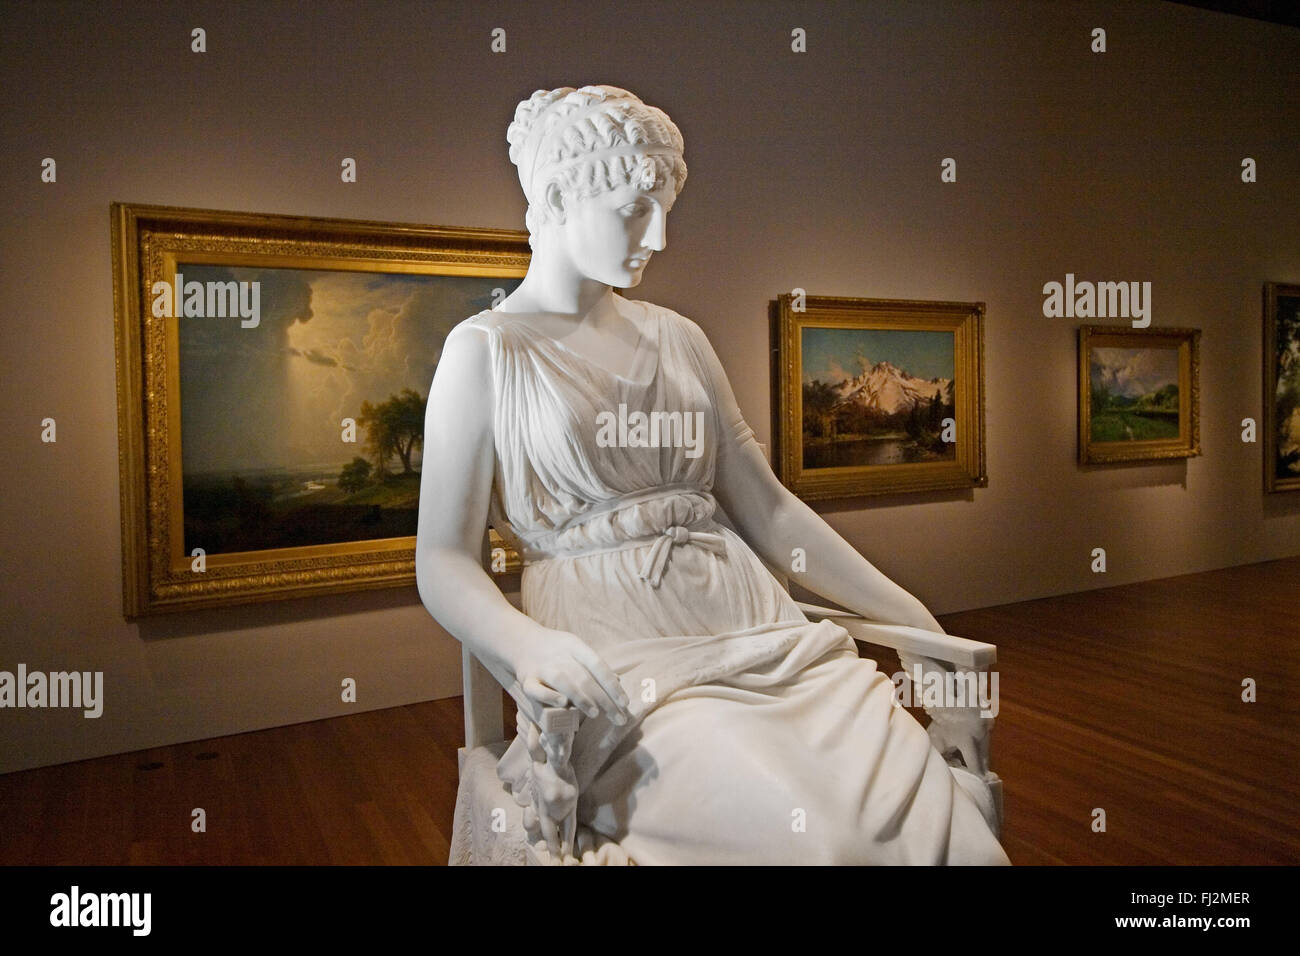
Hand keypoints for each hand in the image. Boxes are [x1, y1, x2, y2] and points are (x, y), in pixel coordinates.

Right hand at [508, 625, 629, 725]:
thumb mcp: (576, 649)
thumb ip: (593, 666)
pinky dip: (549, 696)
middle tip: (619, 719)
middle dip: (604, 699)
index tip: (625, 703)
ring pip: (563, 681)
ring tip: (595, 714)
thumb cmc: (556, 650)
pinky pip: (536, 689)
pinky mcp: (526, 679)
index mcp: (575, 646)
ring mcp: (542, 667)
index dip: (612, 685)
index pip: (598, 666)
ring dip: (580, 698)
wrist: (520, 640)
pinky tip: (563, 705)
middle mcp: (559, 656)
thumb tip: (617, 682)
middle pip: (584, 677)